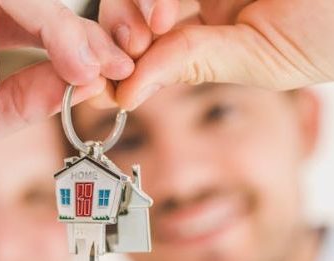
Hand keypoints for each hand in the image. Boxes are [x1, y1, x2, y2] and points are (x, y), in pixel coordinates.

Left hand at [98, 0, 333, 108]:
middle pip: (134, 9)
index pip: (149, 48)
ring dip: (136, 5)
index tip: (105, 85)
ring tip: (159, 23)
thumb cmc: (328, 31)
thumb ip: (192, 64)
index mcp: (210, 33)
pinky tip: (162, 11)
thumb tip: (126, 95)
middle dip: (121, 32)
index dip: (121, 65)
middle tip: (134, 48)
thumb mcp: (256, 58)